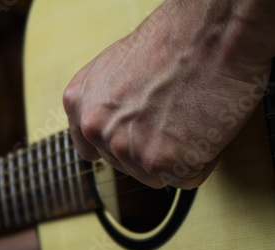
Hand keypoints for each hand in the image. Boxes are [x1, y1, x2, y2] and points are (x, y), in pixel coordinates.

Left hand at [64, 0, 274, 188]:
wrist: (209, 31)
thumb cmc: (170, 41)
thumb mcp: (109, 65)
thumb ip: (96, 102)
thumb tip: (99, 129)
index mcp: (81, 107)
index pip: (93, 150)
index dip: (121, 145)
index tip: (136, 139)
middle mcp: (97, 131)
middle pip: (127, 164)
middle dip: (152, 148)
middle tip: (175, 116)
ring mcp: (128, 148)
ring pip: (155, 175)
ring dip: (177, 156)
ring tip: (188, 117)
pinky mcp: (161, 162)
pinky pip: (186, 177)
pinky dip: (202, 159)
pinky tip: (202, 128)